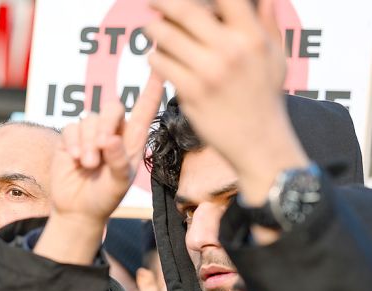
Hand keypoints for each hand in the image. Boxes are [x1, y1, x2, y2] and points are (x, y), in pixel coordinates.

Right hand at [34, 74, 163, 264]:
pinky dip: (74, 143)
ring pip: (89, 119)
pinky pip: (71, 128)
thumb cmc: (105, 197)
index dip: (152, 87)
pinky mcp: (70, 139)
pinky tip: (76, 159)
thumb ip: (119, 161)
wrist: (78, 210)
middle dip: (106, 125)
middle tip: (103, 148)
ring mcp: (89, 133)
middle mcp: (112, 131)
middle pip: (112, 107)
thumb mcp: (119, 183)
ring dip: (89, 142)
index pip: (144, 108)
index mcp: (132, 139)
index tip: (160, 66)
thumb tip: (110, 138)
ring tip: (89, 164)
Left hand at [145, 0, 306, 204]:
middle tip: (151, 1)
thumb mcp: (275, 57)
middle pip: (185, 11)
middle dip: (162, 3)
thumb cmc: (265, 96)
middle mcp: (231, 50)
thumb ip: (268, 23)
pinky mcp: (190, 91)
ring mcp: (208, 71)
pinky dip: (154, 57)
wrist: (258, 141)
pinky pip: (161, 64)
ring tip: (150, 28)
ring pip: (166, 37)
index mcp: (252, 36)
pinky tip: (156, 57)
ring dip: (153, 29)